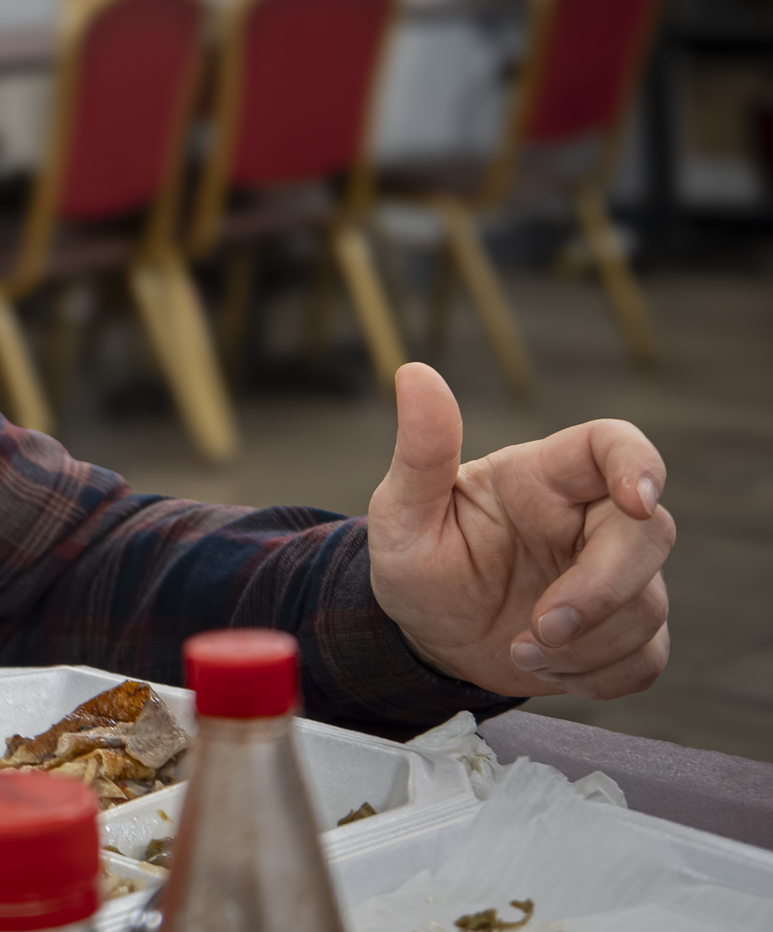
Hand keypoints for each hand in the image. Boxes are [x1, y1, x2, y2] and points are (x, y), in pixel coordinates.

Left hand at [368, 363, 674, 698]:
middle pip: (649, 535)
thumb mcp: (400, 513)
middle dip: (604, 590)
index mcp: (541, 479)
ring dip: (588, 645)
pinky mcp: (619, 631)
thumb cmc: (416, 562)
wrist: (424, 635)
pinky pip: (646, 657)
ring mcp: (610, 577)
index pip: (613, 446)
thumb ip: (420, 451)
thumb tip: (415, 374)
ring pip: (648, 606)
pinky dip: (599, 675)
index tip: (635, 502)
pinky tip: (544, 669)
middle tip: (541, 627)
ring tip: (518, 651)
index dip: (640, 465)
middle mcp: (586, 521)